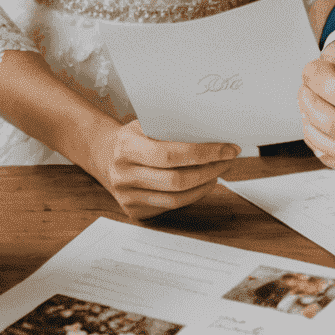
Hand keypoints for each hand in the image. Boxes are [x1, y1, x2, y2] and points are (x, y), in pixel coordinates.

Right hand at [87, 118, 239, 220]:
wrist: (105, 156)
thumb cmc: (134, 136)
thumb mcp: (145, 123)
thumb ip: (171, 126)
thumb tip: (212, 130)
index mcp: (126, 148)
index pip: (171, 154)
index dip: (203, 153)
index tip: (228, 148)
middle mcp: (124, 175)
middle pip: (176, 180)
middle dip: (209, 170)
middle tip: (228, 159)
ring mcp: (127, 198)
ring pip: (176, 199)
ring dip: (204, 185)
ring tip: (219, 171)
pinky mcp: (134, 212)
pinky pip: (170, 207)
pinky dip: (192, 196)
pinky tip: (203, 183)